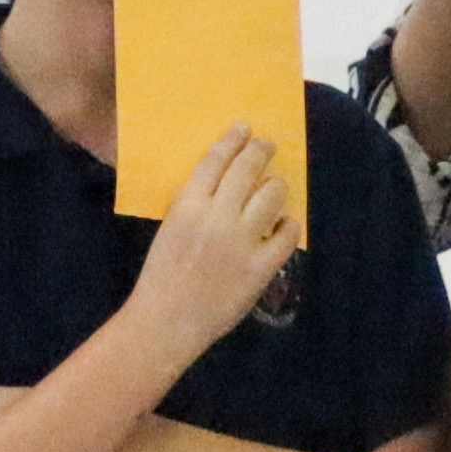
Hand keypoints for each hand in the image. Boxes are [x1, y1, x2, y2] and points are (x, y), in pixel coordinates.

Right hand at [125, 124, 301, 354]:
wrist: (166, 321)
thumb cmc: (162, 276)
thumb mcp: (170, 228)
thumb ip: (195, 205)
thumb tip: (227, 185)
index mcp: (187, 204)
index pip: (216, 159)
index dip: (233, 140)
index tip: (244, 129)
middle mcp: (217, 216)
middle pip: (247, 169)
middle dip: (261, 151)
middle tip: (267, 146)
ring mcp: (242, 241)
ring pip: (272, 195)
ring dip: (276, 186)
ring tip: (275, 187)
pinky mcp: (260, 266)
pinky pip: (287, 234)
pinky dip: (288, 225)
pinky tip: (284, 224)